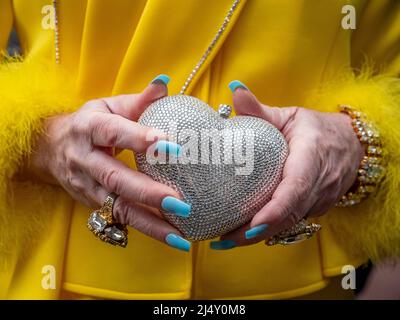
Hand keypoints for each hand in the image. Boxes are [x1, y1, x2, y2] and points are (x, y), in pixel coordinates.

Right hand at [28, 76, 191, 250]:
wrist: (53, 148)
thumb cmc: (90, 124)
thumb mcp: (109, 107)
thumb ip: (138, 101)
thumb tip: (165, 83)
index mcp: (89, 128)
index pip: (114, 132)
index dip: (140, 139)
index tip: (172, 147)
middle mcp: (84, 160)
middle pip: (115, 178)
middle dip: (148, 193)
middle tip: (180, 202)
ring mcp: (86, 186)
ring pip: (117, 208)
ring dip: (150, 223)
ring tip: (180, 235)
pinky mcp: (91, 204)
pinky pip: (118, 219)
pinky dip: (144, 229)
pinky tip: (171, 237)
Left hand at [212, 82, 363, 248]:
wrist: (351, 144)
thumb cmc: (316, 129)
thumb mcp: (289, 116)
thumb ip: (260, 109)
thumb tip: (234, 90)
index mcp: (311, 155)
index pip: (296, 187)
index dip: (274, 210)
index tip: (250, 224)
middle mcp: (320, 182)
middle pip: (290, 214)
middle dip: (257, 231)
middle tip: (225, 239)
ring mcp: (321, 199)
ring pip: (290, 223)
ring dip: (260, 235)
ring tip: (227, 239)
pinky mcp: (316, 207)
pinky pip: (292, 222)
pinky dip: (270, 230)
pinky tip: (244, 233)